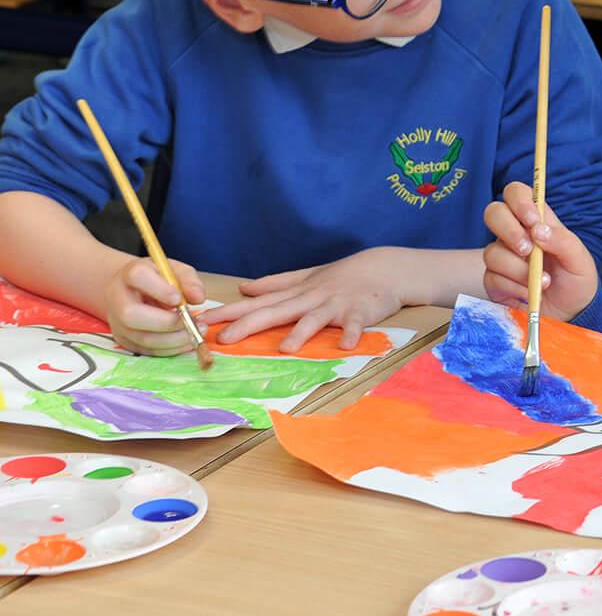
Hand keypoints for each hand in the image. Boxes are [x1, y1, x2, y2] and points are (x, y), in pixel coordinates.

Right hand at [102, 257, 206, 355]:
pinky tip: (187, 341)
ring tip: (196, 331)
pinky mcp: (125, 340)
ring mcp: (118, 323)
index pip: (138, 277)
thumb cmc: (156, 279)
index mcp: (130, 274)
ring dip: (174, 339)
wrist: (129, 290)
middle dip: (167, 322)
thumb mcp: (174, 270)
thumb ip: (188, 280)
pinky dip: (170, 349)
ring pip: (141, 337)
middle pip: (132, 315)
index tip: (179, 298)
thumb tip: (199, 298)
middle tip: (193, 321)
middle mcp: (118, 299)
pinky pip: (146, 350)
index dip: (160, 289)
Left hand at [205, 248, 419, 351]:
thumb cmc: (344, 276)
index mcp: (297, 293)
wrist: (384, 268)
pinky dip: (352, 333)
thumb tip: (245, 287)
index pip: (258, 303)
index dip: (230, 312)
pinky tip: (346, 345)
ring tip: (285, 347)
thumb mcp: (307, 276)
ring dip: (301, 332)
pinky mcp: (360, 312)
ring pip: (315, 319)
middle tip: (225, 339)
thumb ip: (276, 283)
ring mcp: (336, 305)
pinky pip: (355, 325)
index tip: (202, 321)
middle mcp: (311, 299)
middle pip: (277, 312)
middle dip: (250, 324)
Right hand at [482, 181, 598, 320]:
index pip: (516, 193)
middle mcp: (516, 235)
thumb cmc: (576, 280)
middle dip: (509, 231)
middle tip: (528, 251)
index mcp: (537, 222)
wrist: (571, 314)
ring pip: (492, 252)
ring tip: (542, 283)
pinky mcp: (495, 282)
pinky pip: (492, 278)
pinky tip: (531, 294)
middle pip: (493, 213)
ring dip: (518, 269)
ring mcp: (503, 258)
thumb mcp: (579, 258)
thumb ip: (562, 240)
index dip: (518, 201)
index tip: (532, 221)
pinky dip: (514, 288)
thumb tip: (537, 230)